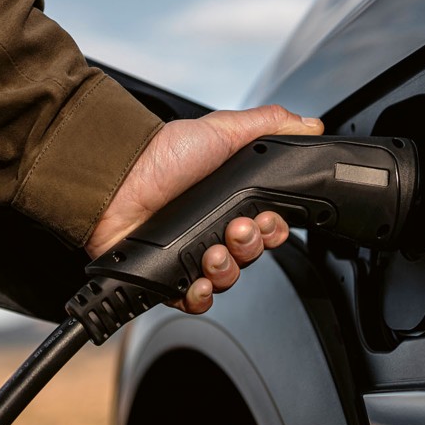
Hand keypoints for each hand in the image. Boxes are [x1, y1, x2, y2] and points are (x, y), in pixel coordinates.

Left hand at [86, 105, 323, 313]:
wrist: (115, 179)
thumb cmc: (161, 154)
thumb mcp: (222, 130)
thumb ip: (268, 126)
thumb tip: (309, 124)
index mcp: (228, 200)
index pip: (266, 227)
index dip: (273, 230)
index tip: (268, 220)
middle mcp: (211, 228)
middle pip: (250, 256)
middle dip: (250, 247)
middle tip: (236, 230)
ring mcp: (188, 253)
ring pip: (227, 279)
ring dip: (227, 270)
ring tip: (212, 252)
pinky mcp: (165, 276)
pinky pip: (194, 299)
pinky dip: (200, 296)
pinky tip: (197, 282)